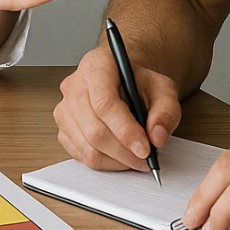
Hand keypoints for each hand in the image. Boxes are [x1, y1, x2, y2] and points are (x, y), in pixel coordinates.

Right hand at [54, 45, 181, 172]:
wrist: (124, 82)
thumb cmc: (139, 83)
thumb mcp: (163, 89)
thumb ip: (166, 110)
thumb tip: (157, 136)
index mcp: (97, 66)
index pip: (105, 103)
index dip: (125, 130)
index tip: (145, 149)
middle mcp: (75, 86)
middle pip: (94, 129)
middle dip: (124, 151)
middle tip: (146, 159)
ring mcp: (65, 109)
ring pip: (87, 147)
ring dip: (116, 161)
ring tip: (136, 159)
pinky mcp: (63, 129)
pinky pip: (80, 155)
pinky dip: (104, 163)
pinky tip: (120, 157)